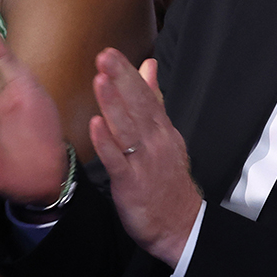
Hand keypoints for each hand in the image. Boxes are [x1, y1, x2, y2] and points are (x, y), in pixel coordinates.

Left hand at [90, 51, 201, 267]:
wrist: (180, 223)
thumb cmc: (168, 180)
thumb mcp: (166, 135)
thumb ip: (154, 100)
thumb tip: (148, 67)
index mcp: (162, 130)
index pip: (146, 96)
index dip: (128, 74)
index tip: (111, 53)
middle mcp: (155, 142)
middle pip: (138, 106)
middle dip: (121, 80)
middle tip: (105, 56)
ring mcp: (144, 162)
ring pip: (128, 129)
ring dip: (114, 104)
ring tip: (101, 81)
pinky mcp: (131, 183)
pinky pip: (118, 161)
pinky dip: (107, 143)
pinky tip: (96, 126)